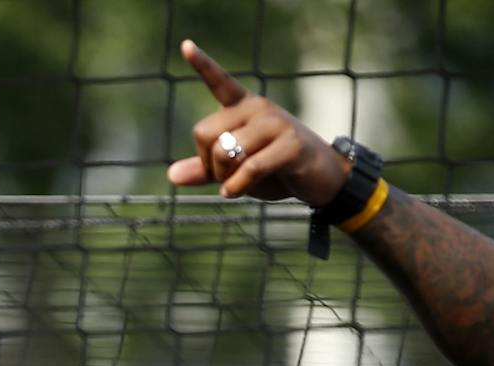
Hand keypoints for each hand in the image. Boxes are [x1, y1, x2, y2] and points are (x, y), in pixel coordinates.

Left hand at [166, 39, 353, 206]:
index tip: (185, 45)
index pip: (219, 82)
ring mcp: (275, 123)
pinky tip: (235, 192)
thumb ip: (205, 170)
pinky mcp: (290, 144)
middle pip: (204, 132)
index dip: (202, 64)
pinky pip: (249, 168)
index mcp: (243, 107)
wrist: (322, 179)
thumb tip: (172, 176)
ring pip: (225, 151)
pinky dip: (236, 187)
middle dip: (207, 163)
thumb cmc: (276, 170)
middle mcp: (258, 108)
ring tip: (236, 185)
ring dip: (224, 178)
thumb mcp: (235, 170)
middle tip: (224, 176)